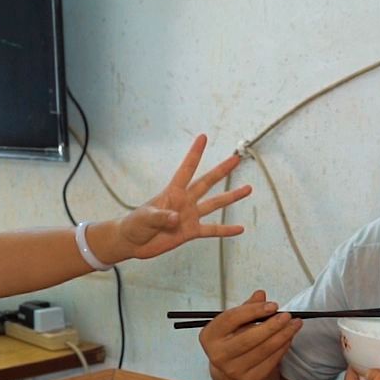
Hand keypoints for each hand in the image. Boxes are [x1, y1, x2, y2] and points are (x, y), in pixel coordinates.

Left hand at [114, 134, 251, 259]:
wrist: (132, 243)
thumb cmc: (135, 225)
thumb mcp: (145, 218)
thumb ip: (161, 217)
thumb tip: (177, 218)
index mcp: (173, 192)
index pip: (187, 169)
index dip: (194, 153)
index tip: (203, 137)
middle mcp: (185, 201)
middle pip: (207, 182)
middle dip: (221, 170)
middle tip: (236, 158)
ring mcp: (189, 216)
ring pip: (214, 204)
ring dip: (231, 197)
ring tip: (247, 189)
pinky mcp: (190, 232)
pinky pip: (212, 230)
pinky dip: (226, 230)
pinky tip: (240, 229)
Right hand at [201, 290, 300, 379]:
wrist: (232, 372)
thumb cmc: (233, 342)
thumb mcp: (235, 323)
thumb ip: (247, 308)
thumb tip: (260, 294)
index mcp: (210, 336)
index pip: (231, 319)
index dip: (254, 310)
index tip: (273, 305)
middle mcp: (218, 355)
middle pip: (248, 337)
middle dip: (272, 325)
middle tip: (287, 316)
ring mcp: (233, 370)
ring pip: (263, 350)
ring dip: (283, 335)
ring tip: (294, 324)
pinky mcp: (250, 379)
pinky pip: (271, 361)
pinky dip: (282, 348)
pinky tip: (288, 338)